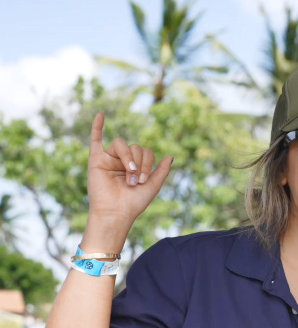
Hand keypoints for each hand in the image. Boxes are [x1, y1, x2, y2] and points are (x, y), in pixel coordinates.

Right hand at [87, 113, 173, 227]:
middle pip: (135, 147)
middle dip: (139, 162)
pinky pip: (95, 140)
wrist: (116, 213)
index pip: (146, 152)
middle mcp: (123, 160)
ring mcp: (109, 159)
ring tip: (129, 173)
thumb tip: (171, 156)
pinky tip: (101, 115)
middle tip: (136, 180)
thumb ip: (162, 170)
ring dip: (128, 157)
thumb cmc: (134, 202)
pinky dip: (98, 126)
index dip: (148, 163)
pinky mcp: (96, 160)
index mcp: (136, 165)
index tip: (144, 180)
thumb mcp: (154, 185)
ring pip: (121, 144)